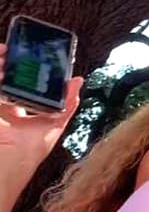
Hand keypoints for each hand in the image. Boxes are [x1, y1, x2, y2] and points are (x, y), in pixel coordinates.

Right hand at [0, 43, 82, 162]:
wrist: (12, 161)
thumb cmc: (31, 150)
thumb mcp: (54, 123)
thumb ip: (67, 102)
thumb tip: (78, 80)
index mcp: (15, 110)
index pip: (12, 83)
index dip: (17, 69)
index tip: (22, 55)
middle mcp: (1, 107)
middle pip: (2, 77)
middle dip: (5, 61)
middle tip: (11, 50)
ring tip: (5, 53)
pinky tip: (1, 65)